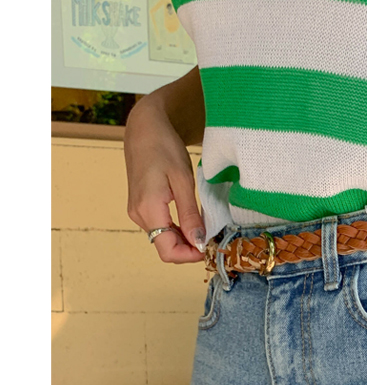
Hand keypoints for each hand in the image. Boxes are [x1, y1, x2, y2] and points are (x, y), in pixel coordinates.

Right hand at [124, 97, 205, 263]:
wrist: (144, 129)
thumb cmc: (164, 147)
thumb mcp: (183, 181)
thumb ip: (190, 215)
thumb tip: (198, 242)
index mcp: (148, 209)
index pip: (168, 251)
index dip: (190, 256)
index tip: (209, 247)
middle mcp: (139, 215)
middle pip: (165, 248)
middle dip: (189, 248)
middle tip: (211, 237)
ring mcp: (137, 212)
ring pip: (163, 239)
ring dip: (184, 239)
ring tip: (203, 226)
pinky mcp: (140, 207)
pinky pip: (160, 228)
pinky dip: (176, 230)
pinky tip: (190, 220)